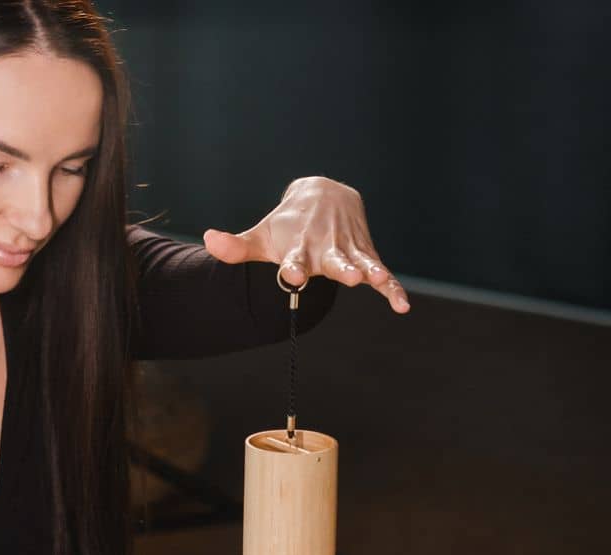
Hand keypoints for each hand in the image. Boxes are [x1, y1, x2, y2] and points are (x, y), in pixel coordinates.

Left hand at [202, 175, 409, 313]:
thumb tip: (208, 241)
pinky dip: (392, 288)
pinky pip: (381, 273)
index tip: (292, 275)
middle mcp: (325, 249)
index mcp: (299, 248)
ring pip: (360, 262)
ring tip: (378, 280)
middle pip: (332, 260)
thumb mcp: (262, 236)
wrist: (323, 194)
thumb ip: (237, 247)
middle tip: (347, 277)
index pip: (293, 259)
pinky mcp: (365, 255)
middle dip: (339, 268)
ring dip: (369, 271)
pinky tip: (402, 305)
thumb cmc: (286, 225)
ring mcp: (347, 251)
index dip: (292, 268)